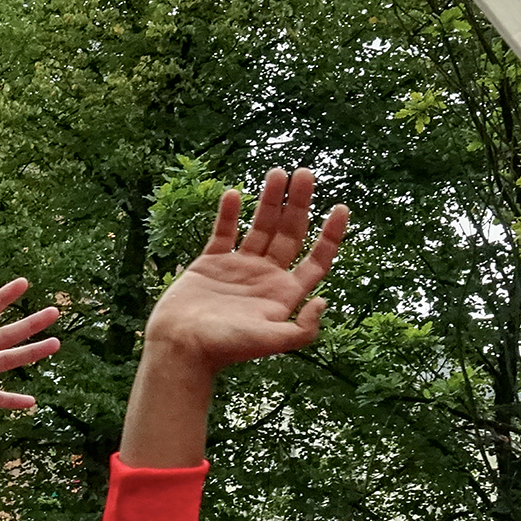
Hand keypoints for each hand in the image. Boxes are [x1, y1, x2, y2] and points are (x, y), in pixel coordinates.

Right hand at [144, 169, 348, 373]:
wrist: (180, 347)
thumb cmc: (224, 347)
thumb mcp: (270, 342)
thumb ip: (302, 329)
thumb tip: (324, 301)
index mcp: (284, 294)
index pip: (316, 260)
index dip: (330, 235)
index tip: (340, 208)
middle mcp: (265, 277)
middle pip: (290, 234)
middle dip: (299, 204)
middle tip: (305, 174)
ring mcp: (239, 268)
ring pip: (261, 227)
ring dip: (270, 200)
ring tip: (278, 173)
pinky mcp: (211, 263)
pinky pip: (224, 232)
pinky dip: (229, 213)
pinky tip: (236, 193)